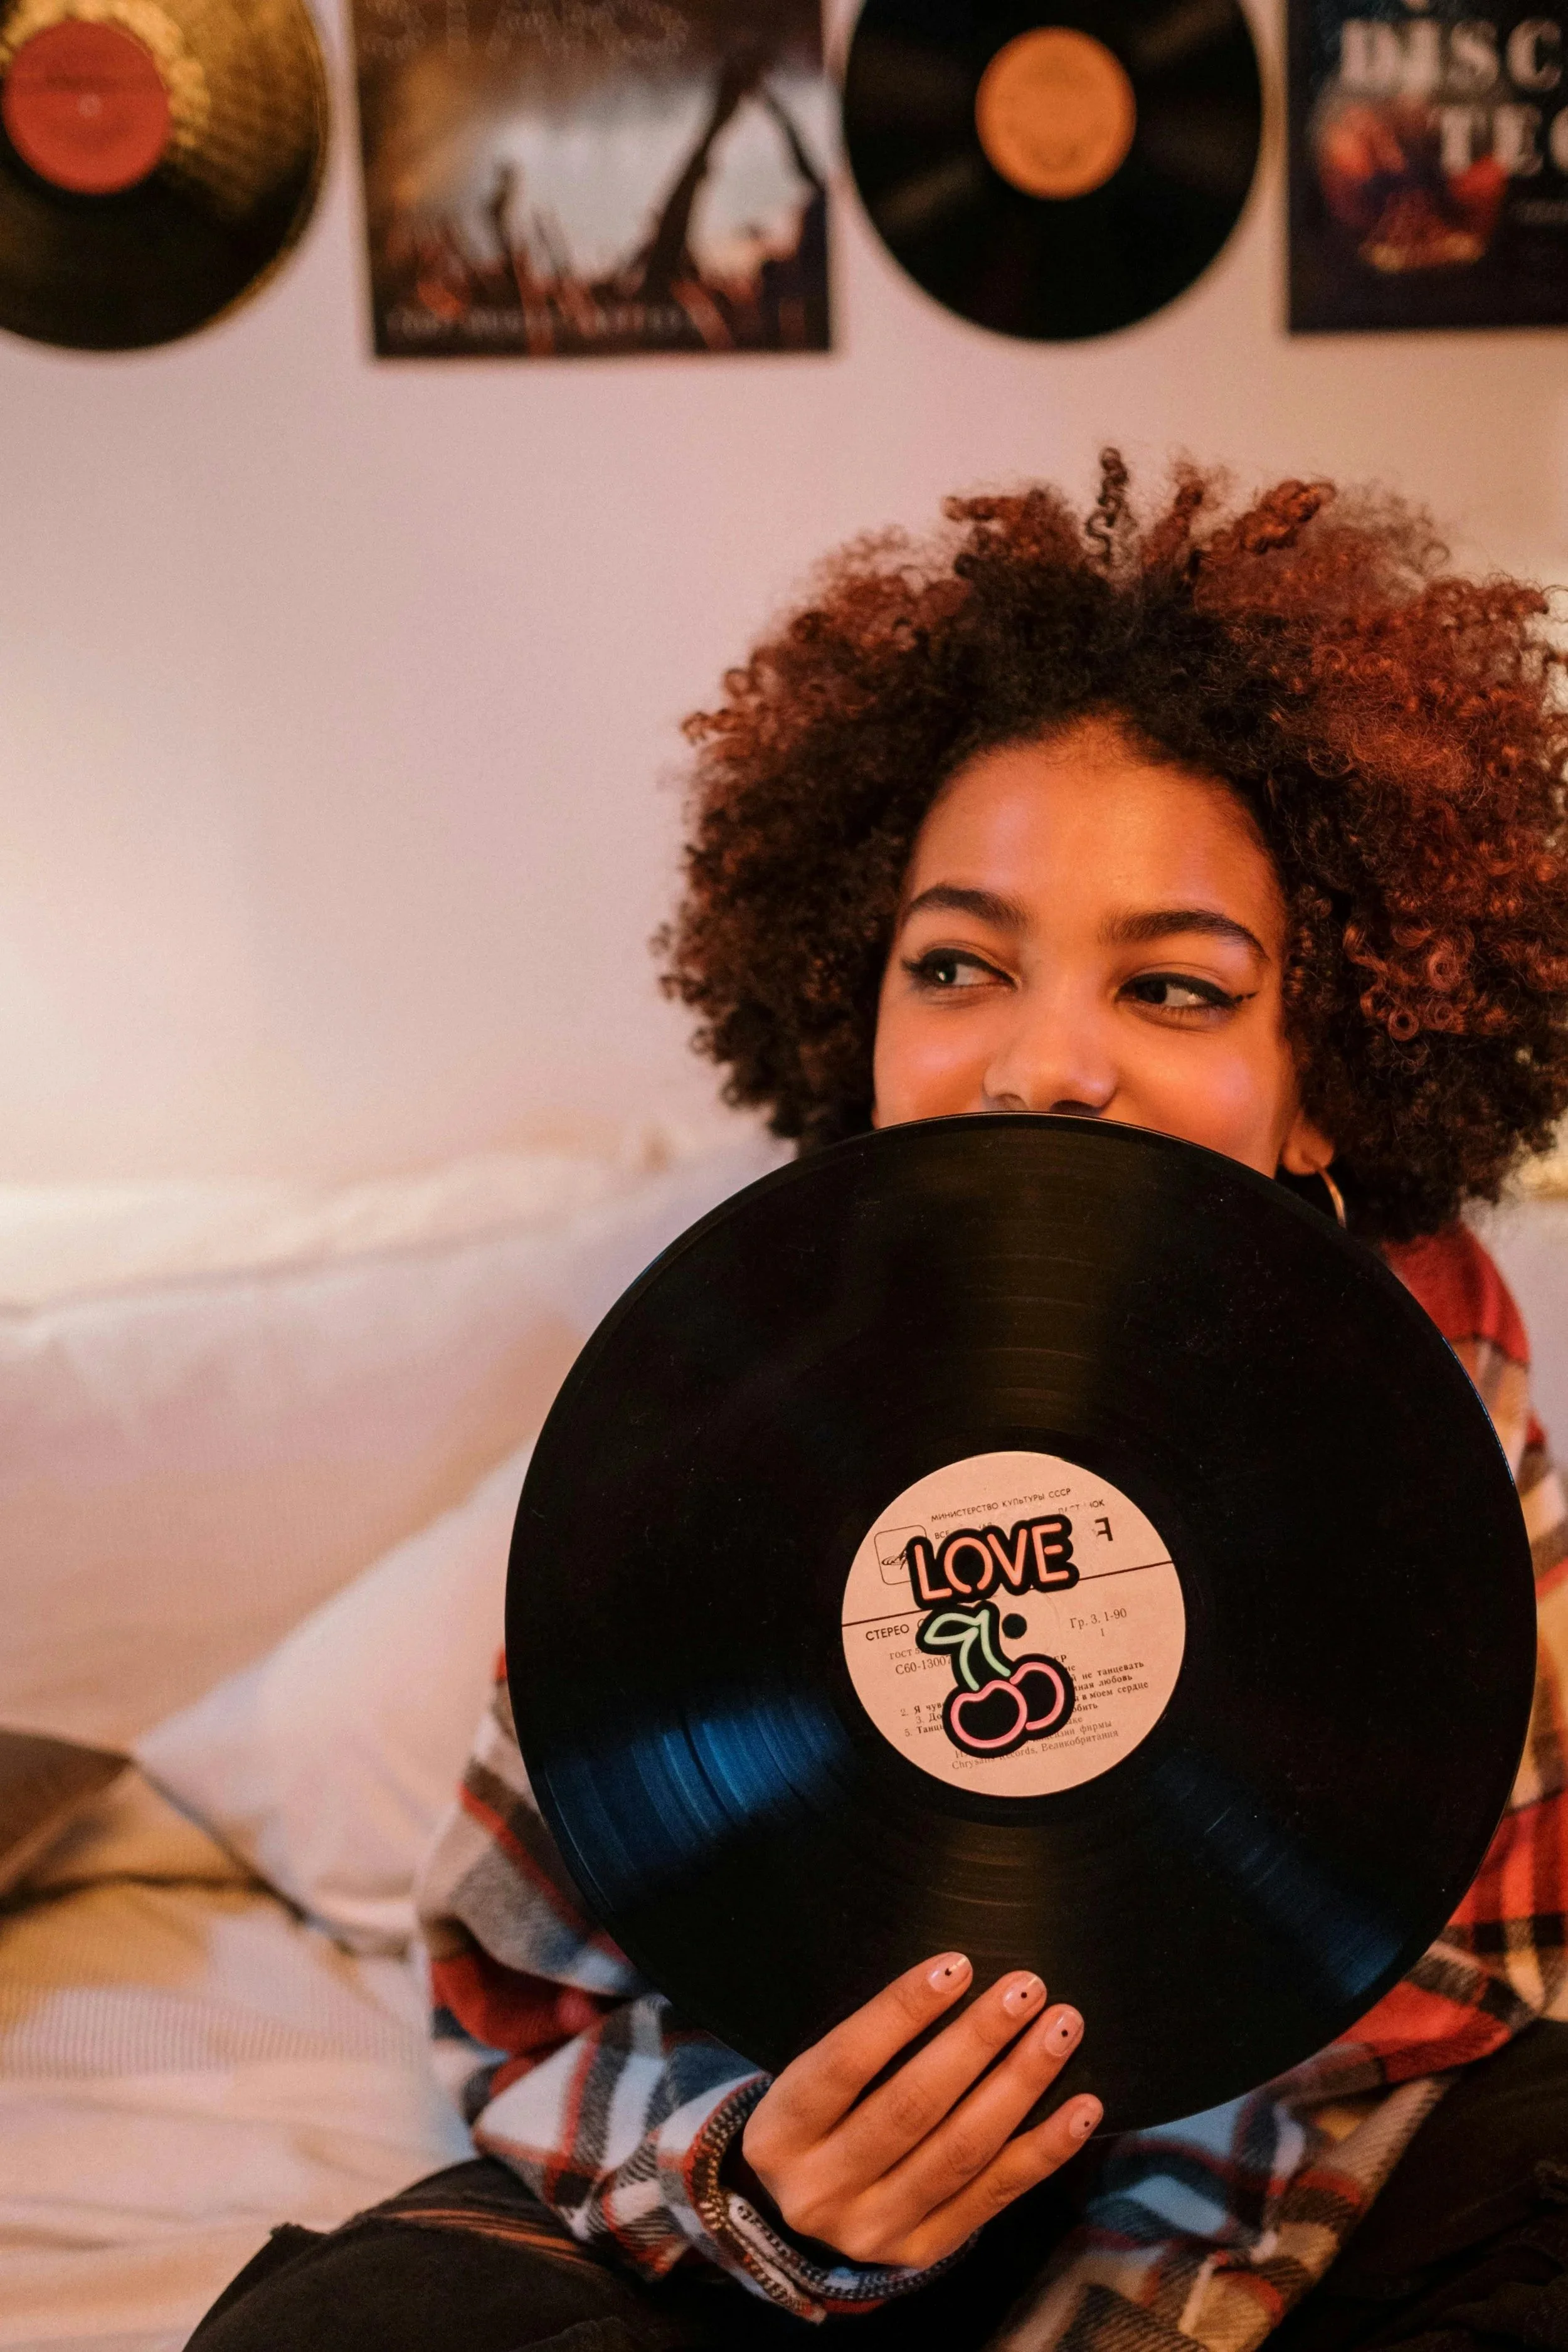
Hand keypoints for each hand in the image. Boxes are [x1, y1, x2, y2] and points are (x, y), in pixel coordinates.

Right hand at [739, 1953, 1099, 2269]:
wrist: (795, 2214)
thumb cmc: (817, 2116)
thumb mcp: (810, 2079)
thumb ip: (864, 2045)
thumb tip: (953, 1977)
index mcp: (780, 2131)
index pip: (847, 2062)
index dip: (902, 2011)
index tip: (959, 1965)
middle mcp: (821, 2189)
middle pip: (911, 2106)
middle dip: (977, 2040)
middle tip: (1028, 1989)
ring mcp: (873, 2230)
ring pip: (960, 2151)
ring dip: (1020, 2084)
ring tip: (1061, 2029)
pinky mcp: (921, 2252)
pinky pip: (994, 2196)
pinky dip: (1044, 2150)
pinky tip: (1082, 2108)